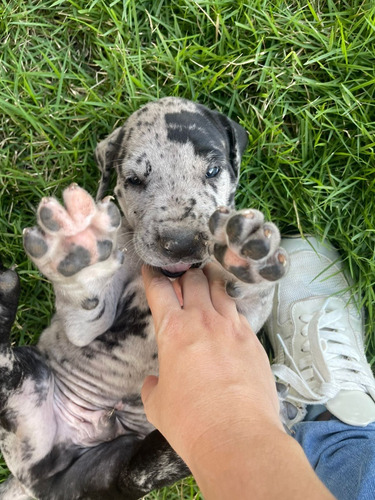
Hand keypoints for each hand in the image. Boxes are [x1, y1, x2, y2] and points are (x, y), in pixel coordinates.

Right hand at [141, 264, 282, 463]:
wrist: (237, 436)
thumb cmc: (190, 421)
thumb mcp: (157, 405)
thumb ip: (153, 386)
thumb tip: (153, 381)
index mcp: (173, 330)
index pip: (159, 290)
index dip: (153, 276)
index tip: (152, 269)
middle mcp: (202, 320)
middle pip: (193, 280)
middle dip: (185, 273)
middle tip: (183, 274)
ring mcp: (231, 326)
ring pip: (220, 289)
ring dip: (210, 281)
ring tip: (207, 278)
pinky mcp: (252, 338)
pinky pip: (239, 312)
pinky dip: (230, 306)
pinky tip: (229, 313)